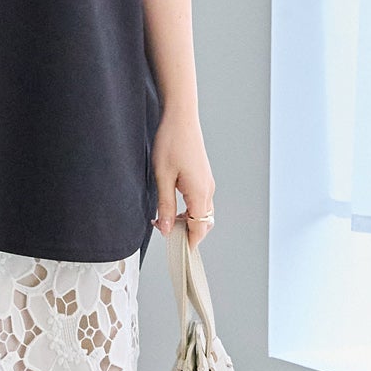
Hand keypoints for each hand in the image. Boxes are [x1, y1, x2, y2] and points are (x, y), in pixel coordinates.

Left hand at [150, 109, 214, 249]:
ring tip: (164, 221)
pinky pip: (199, 201)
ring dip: (186, 221)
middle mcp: (208, 190)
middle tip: (165, 235)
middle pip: (203, 223)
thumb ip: (165, 205)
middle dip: (187, 234)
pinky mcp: (202, 177)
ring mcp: (207, 183)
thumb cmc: (171, 142)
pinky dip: (188, 210)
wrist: (181, 117)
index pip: (199, 229)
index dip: (188, 243)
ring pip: (202, 213)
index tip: (176, 253)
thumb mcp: (162, 177)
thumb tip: (166, 229)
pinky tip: (171, 206)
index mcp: (200, 193)